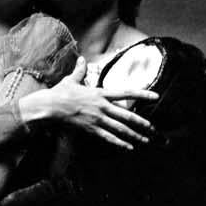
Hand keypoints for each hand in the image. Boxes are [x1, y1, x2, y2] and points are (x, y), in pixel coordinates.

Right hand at [26, 57, 156, 149]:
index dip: (142, 94)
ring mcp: (97, 118)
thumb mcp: (71, 80)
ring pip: (120, 128)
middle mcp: (102, 106)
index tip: (155, 97)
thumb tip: (81, 59)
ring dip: (134, 135)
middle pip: (127, 115)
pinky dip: (119, 143)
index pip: (126, 93)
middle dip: (141, 122)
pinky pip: (108, 137)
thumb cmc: (60, 93)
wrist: (51, 106)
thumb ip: (80, 70)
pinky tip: (128, 147)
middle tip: (153, 128)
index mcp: (100, 93)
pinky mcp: (91, 128)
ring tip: (144, 140)